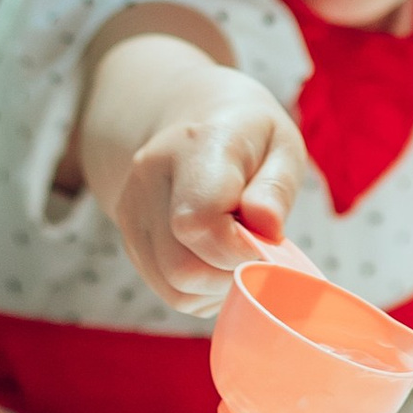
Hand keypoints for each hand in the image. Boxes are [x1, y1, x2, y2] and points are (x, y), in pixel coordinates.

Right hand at [111, 71, 306, 315]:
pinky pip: (168, 291)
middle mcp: (149, 177)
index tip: (268, 243)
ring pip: (174, 287)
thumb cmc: (249, 138)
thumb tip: (266, 229)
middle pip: (183, 266)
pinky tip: (217, 259)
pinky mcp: (129, 237)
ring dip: (218, 287)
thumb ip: (277, 187)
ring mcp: (131, 210)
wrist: (195, 122)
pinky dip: (202, 291)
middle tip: (258, 251)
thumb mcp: (282, 144)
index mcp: (196, 145)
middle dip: (232, 274)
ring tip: (238, 252)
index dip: (239, 250)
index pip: (199, 221)